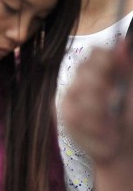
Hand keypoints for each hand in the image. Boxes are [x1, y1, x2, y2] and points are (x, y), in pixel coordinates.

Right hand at [60, 46, 132, 166]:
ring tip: (112, 120)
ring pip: (80, 91)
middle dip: (104, 86)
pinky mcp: (63, 116)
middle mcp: (80, 81)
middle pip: (86, 69)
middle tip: (115, 100)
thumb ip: (126, 67)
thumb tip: (123, 42)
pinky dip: (94, 124)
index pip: (95, 54)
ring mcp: (69, 98)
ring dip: (101, 108)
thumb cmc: (130, 117)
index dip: (108, 62)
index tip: (119, 75)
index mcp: (99, 71)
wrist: (125, 148)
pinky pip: (76, 113)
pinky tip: (104, 129)